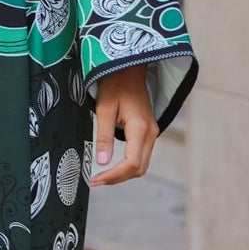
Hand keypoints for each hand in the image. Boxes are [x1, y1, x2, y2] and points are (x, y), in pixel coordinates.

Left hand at [88, 64, 158, 186]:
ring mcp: (152, 132)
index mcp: (140, 128)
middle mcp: (151, 132)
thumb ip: (104, 136)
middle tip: (96, 181)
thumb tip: (102, 162)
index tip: (96, 180)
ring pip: (142, 164)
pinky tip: (113, 166)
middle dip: (118, 178)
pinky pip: (141, 155)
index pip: (131, 163)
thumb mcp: (104, 108)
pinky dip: (128, 165)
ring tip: (102, 176)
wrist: (129, 68)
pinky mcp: (148, 131)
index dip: (114, 176)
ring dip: (123, 174)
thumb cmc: (115, 84)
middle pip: (139, 168)